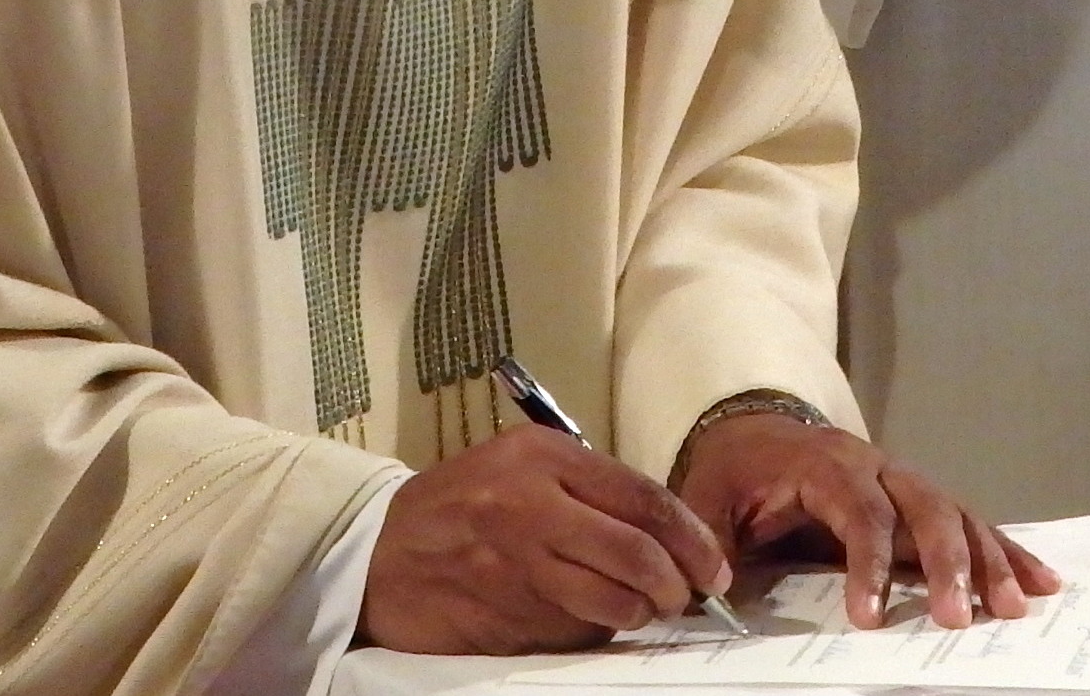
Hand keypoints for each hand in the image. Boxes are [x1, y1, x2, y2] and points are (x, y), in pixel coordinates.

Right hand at [359, 426, 733, 654]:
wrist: (376, 552)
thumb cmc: (460, 505)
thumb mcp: (519, 466)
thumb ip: (588, 488)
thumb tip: (666, 533)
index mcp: (543, 458)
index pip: (644, 499)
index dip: (691, 538)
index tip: (713, 566)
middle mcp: (531, 506)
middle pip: (638, 554)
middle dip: (677, 585)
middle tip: (686, 597)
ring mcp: (516, 566)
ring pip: (613, 601)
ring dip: (640, 613)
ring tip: (641, 608)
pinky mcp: (505, 615)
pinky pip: (575, 631)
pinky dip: (594, 630)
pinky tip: (587, 617)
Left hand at [669, 410, 1060, 633]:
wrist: (754, 430)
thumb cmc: (735, 472)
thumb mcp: (708, 498)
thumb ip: (712, 541)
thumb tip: (712, 587)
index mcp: (825, 464)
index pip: (858, 511)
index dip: (868, 563)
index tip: (867, 616)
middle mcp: (877, 466)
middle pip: (925, 507)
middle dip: (947, 563)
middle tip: (956, 618)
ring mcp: (905, 481)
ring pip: (958, 515)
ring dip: (989, 561)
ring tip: (1013, 607)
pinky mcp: (921, 501)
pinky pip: (972, 522)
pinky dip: (1007, 551)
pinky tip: (1041, 581)